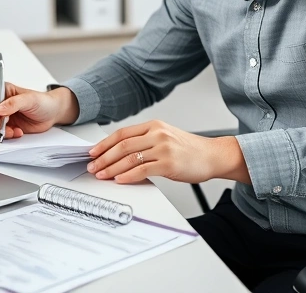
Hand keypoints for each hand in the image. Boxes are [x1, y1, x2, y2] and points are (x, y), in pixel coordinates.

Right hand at [0, 82, 78, 139]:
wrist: (52, 113)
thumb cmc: (43, 102)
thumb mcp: (31, 99)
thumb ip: (14, 103)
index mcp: (3, 91)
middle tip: (3, 128)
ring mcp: (0, 115)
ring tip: (13, 131)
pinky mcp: (4, 126)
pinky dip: (4, 136)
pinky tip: (16, 132)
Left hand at [86, 120, 246, 184]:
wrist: (213, 155)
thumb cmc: (189, 149)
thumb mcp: (165, 137)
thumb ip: (145, 141)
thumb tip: (119, 153)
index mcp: (154, 125)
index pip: (122, 134)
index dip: (104, 144)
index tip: (92, 153)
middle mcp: (157, 134)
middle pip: (122, 145)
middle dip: (103, 157)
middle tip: (92, 167)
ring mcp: (163, 148)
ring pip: (129, 158)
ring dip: (111, 168)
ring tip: (101, 175)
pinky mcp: (169, 163)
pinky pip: (142, 169)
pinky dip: (128, 176)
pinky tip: (119, 180)